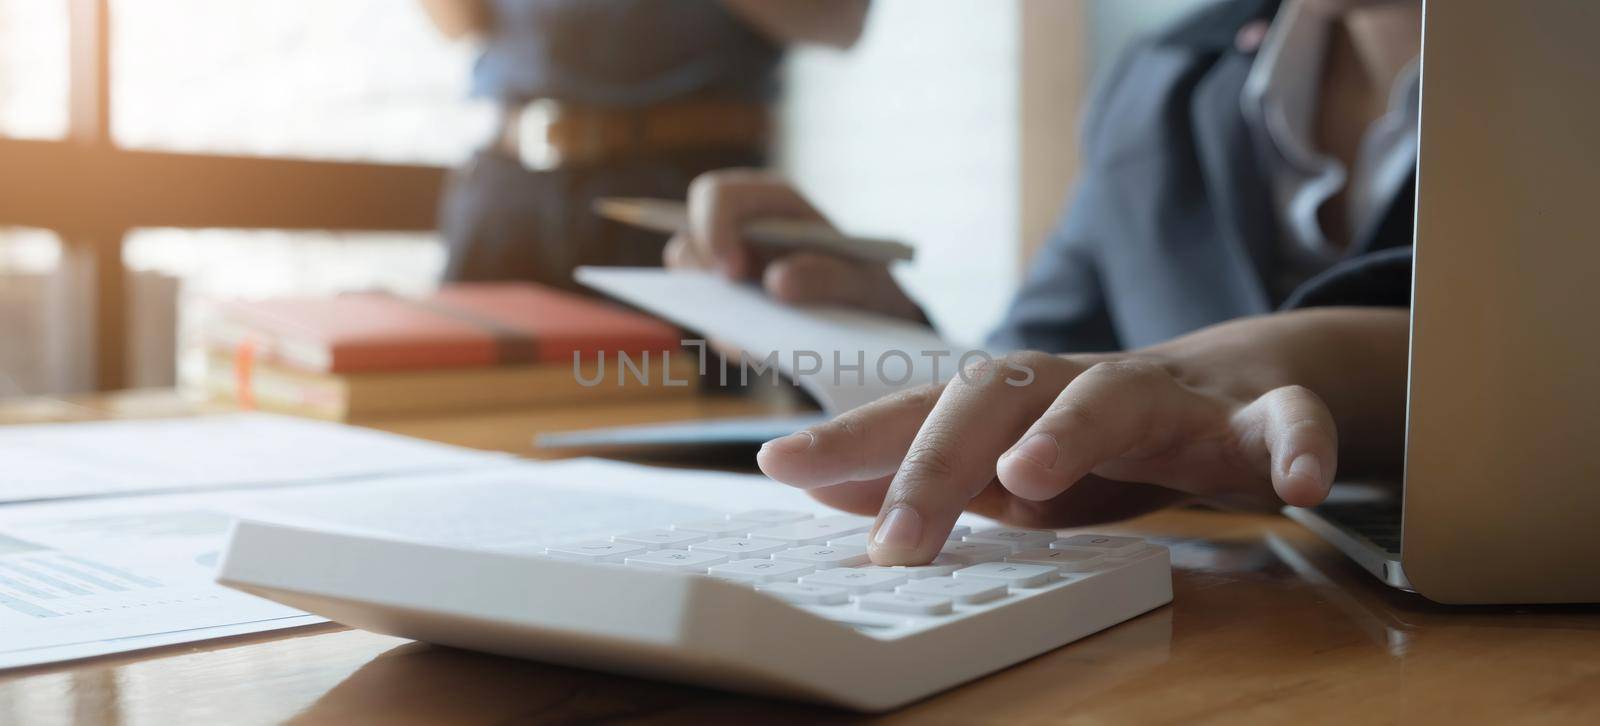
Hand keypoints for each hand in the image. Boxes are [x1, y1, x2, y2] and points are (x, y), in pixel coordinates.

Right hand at [664, 169, 924, 321]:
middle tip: (732, 309)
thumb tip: (776, 282)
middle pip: (688, 239)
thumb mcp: (862, 283)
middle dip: (701, 275)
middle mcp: (740, 232)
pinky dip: (733, 342)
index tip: (732, 272)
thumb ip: (829, 278)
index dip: (713, 229)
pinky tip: (767, 350)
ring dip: (715, 313)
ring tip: (760, 337)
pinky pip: (712, 325)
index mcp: (771, 204)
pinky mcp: (728, 308)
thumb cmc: (865, 288)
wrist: (869, 325)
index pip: (717, 197)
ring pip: (691, 285)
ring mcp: (728, 271)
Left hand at [756, 308, 1409, 564]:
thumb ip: (920, 472)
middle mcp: (1076, 385)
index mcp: (1013, 401)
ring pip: (1115, 393)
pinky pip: (1284, 422)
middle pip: (994, 396)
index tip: (780, 466)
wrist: (1232, 389)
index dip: (853, 439)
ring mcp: (1168, 396)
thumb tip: (815, 486)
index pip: (918, 412)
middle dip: (936, 462)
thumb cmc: (1096, 434)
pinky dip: (1295, 446)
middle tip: (893, 541)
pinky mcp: (1259, 416)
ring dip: (1070, 430)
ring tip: (1029, 477)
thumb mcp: (1004, 463)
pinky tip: (1302, 487)